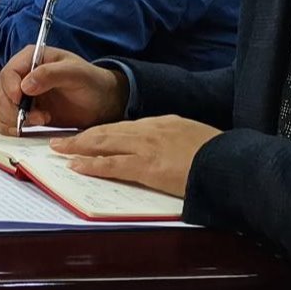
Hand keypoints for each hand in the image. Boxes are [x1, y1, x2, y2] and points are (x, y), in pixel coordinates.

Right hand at [0, 46, 128, 134]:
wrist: (102, 102)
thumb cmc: (92, 82)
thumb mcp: (76, 73)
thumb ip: (51, 74)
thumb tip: (25, 85)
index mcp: (32, 58)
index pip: (8, 72)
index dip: (10, 88)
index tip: (21, 101)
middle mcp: (22, 74)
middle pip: (0, 92)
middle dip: (13, 108)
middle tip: (37, 117)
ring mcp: (21, 94)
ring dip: (13, 119)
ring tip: (40, 121)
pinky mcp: (23, 111)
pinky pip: (4, 120)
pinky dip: (11, 127)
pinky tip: (30, 128)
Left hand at [50, 117, 221, 198]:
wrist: (231, 162)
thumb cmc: (218, 154)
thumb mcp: (193, 138)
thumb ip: (173, 140)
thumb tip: (161, 150)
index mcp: (162, 123)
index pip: (123, 127)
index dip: (101, 132)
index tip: (86, 136)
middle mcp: (149, 130)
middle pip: (107, 131)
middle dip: (81, 137)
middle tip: (60, 141)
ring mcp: (147, 147)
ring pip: (104, 143)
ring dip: (78, 147)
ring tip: (59, 150)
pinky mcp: (147, 166)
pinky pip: (112, 164)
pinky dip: (91, 164)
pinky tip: (76, 165)